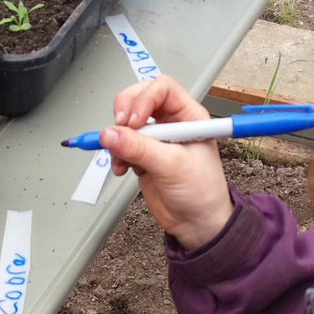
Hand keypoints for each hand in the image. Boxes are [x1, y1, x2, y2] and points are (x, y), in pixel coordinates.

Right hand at [100, 76, 233, 250]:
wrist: (197, 224)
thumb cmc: (202, 192)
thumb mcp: (172, 165)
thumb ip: (139, 148)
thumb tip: (110, 134)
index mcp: (188, 116)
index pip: (161, 89)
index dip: (143, 99)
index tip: (132, 120)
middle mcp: (172, 124)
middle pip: (139, 100)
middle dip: (125, 113)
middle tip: (120, 129)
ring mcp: (156, 141)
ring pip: (126, 124)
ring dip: (117, 138)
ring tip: (121, 157)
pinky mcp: (143, 157)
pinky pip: (121, 146)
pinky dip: (115, 155)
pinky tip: (120, 168)